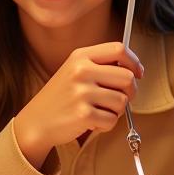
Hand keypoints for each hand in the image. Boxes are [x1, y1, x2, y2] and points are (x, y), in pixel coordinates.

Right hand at [13, 42, 142, 168]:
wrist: (36, 121)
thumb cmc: (61, 97)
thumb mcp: (74, 70)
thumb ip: (100, 65)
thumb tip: (133, 69)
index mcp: (80, 56)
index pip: (119, 49)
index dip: (134, 62)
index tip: (137, 73)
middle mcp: (81, 71)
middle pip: (127, 77)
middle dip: (130, 91)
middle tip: (119, 99)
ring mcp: (82, 92)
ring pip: (122, 101)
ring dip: (116, 111)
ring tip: (99, 111)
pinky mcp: (84, 114)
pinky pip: (112, 120)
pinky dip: (106, 125)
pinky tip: (92, 122)